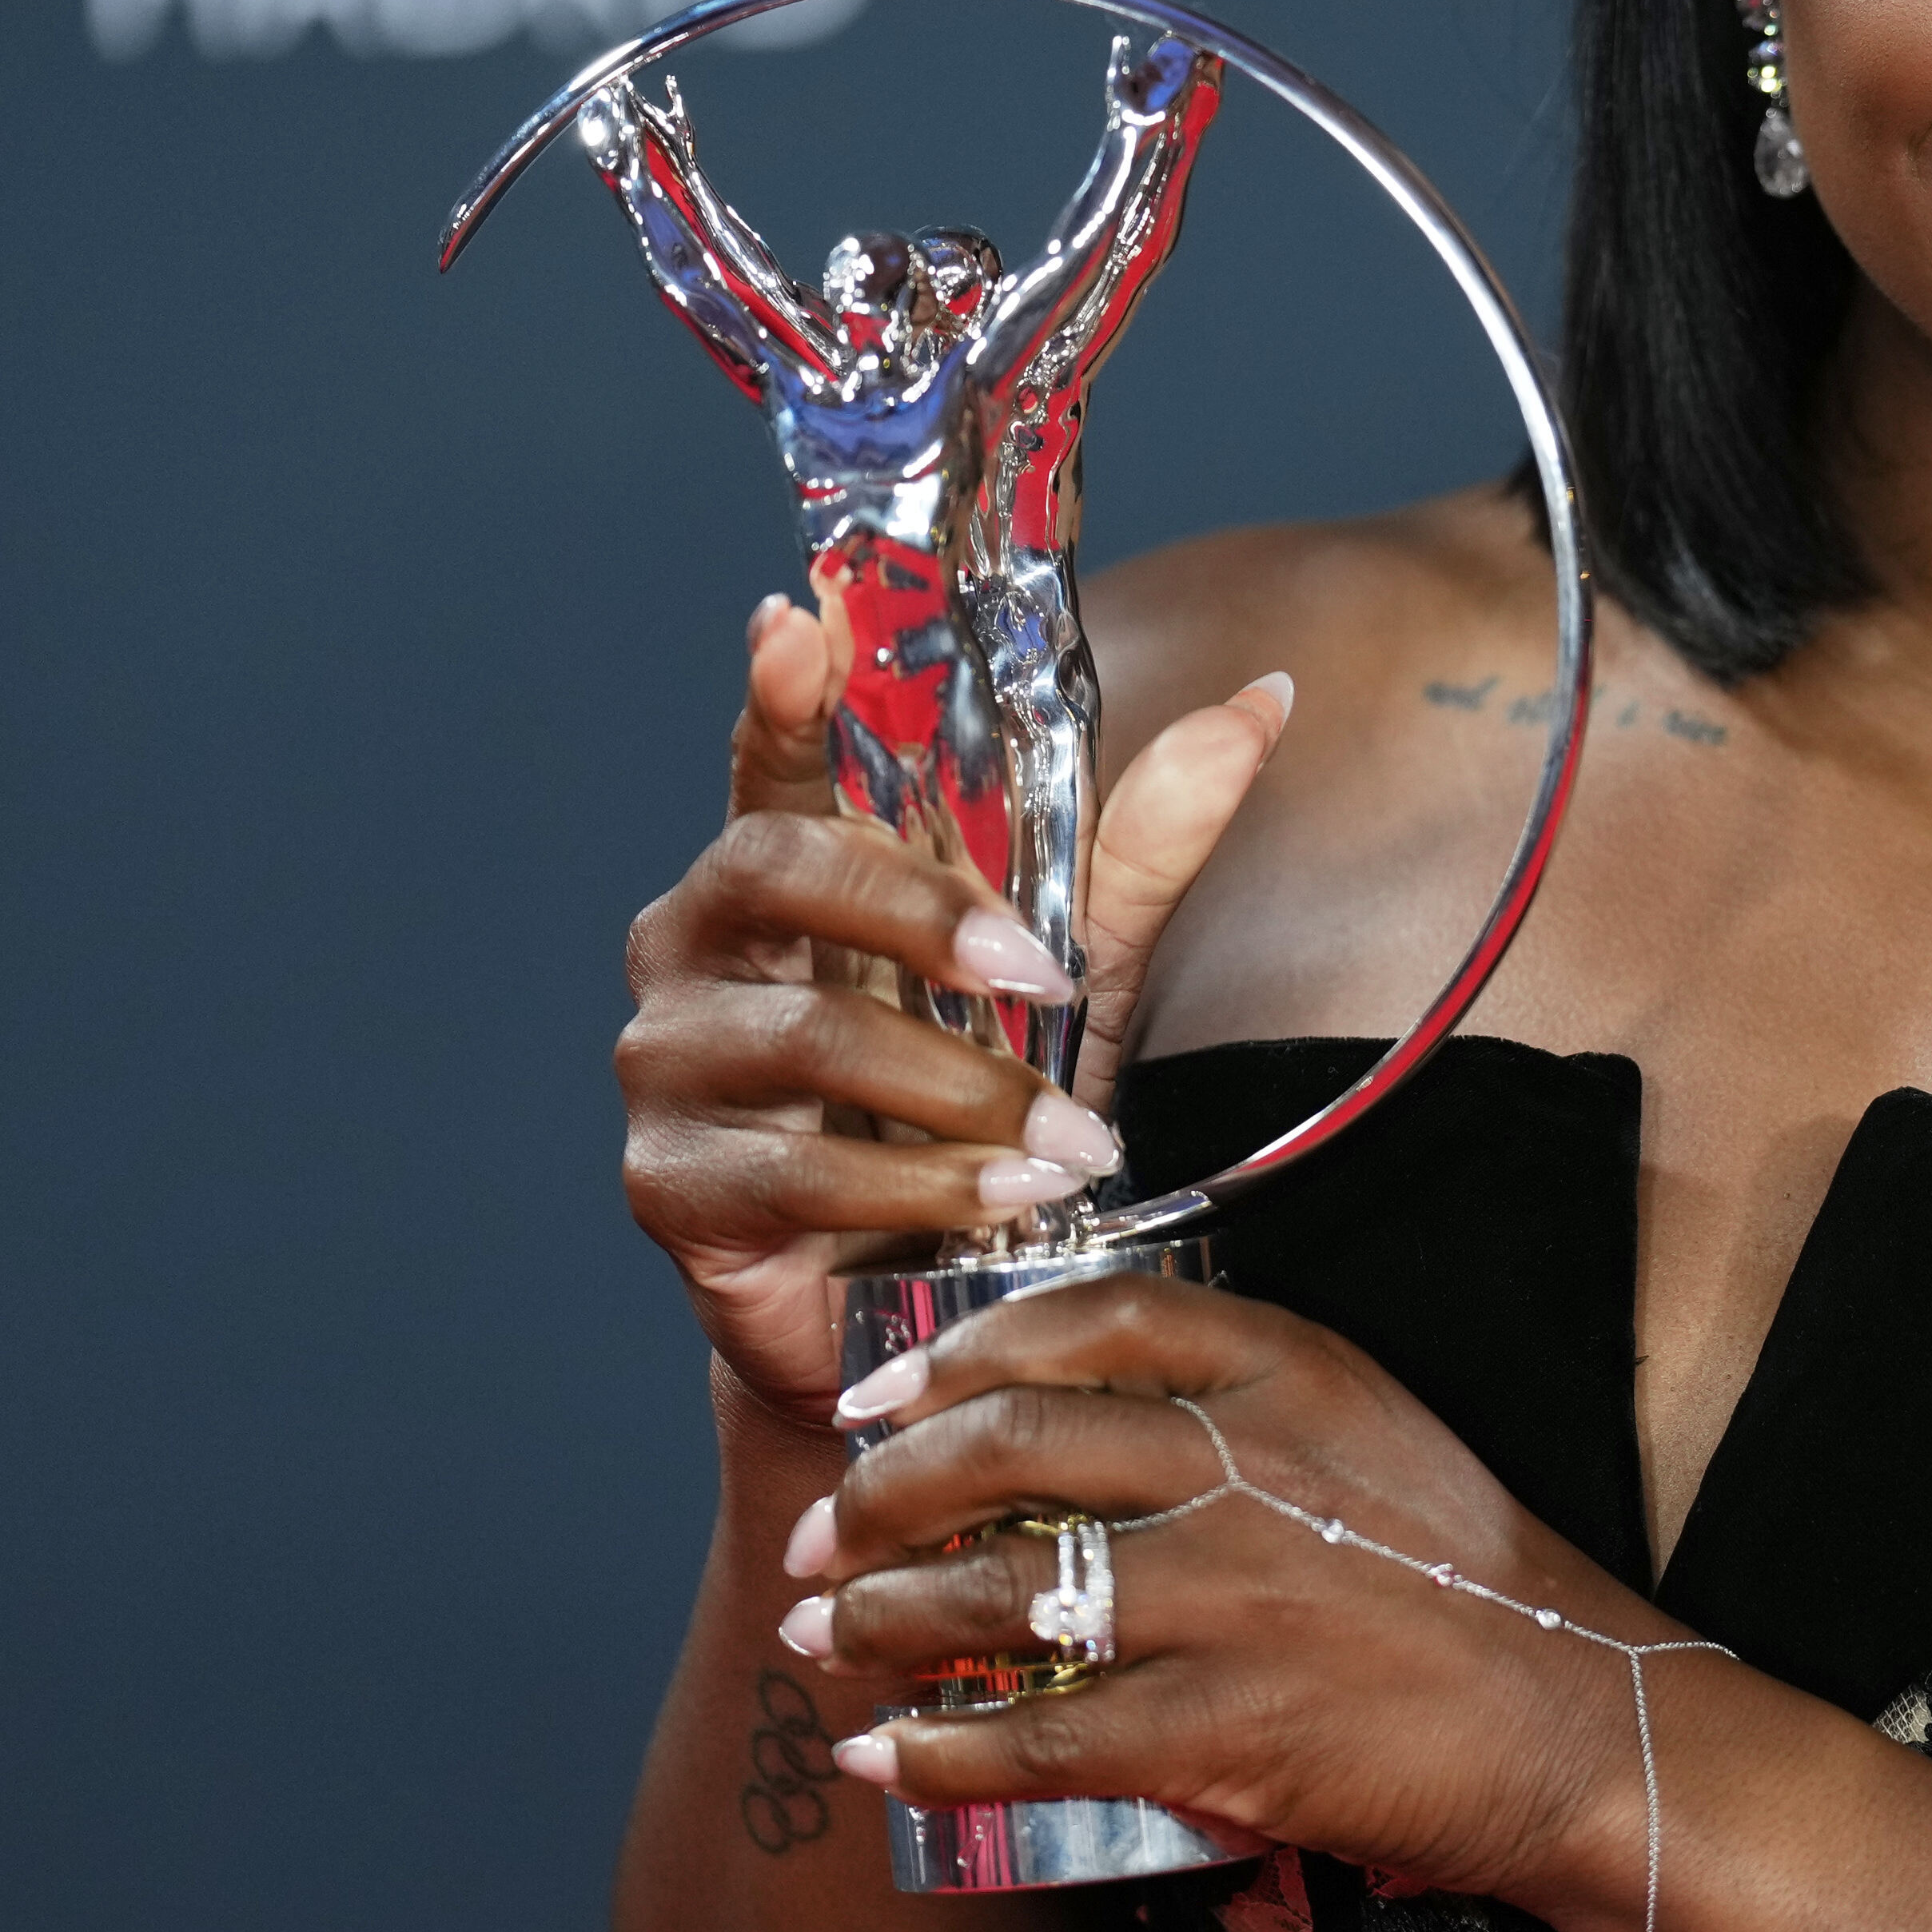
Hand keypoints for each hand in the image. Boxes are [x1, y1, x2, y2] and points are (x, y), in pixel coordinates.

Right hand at [613, 593, 1294, 1420]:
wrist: (910, 1307)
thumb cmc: (968, 1113)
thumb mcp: (1072, 970)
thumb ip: (1147, 839)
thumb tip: (1264, 697)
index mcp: (779, 872)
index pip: (773, 761)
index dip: (780, 694)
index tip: (794, 624)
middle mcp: (695, 944)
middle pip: (786, 871)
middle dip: (929, 919)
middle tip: (1041, 978)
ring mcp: (667, 1061)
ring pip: (812, 1035)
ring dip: (963, 1093)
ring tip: (1069, 1146)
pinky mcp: (671, 1183)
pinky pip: (801, 1167)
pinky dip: (927, 1186)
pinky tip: (1008, 1202)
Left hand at [776, 1278, 1658, 1907]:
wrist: (1582, 1720)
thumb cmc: (1473, 1579)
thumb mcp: (1373, 1433)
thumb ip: (1245, 1401)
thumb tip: (1080, 1409)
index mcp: (1292, 1372)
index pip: (1085, 1317)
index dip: (958, 1349)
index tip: (884, 1394)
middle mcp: (1250, 1464)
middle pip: (1012, 1439)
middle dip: (885, 1487)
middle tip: (830, 1532)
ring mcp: (1234, 1594)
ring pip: (1001, 1585)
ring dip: (885, 1615)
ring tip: (828, 1637)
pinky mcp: (1225, 1725)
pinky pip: (1038, 1734)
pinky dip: (938, 1748)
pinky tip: (885, 1754)